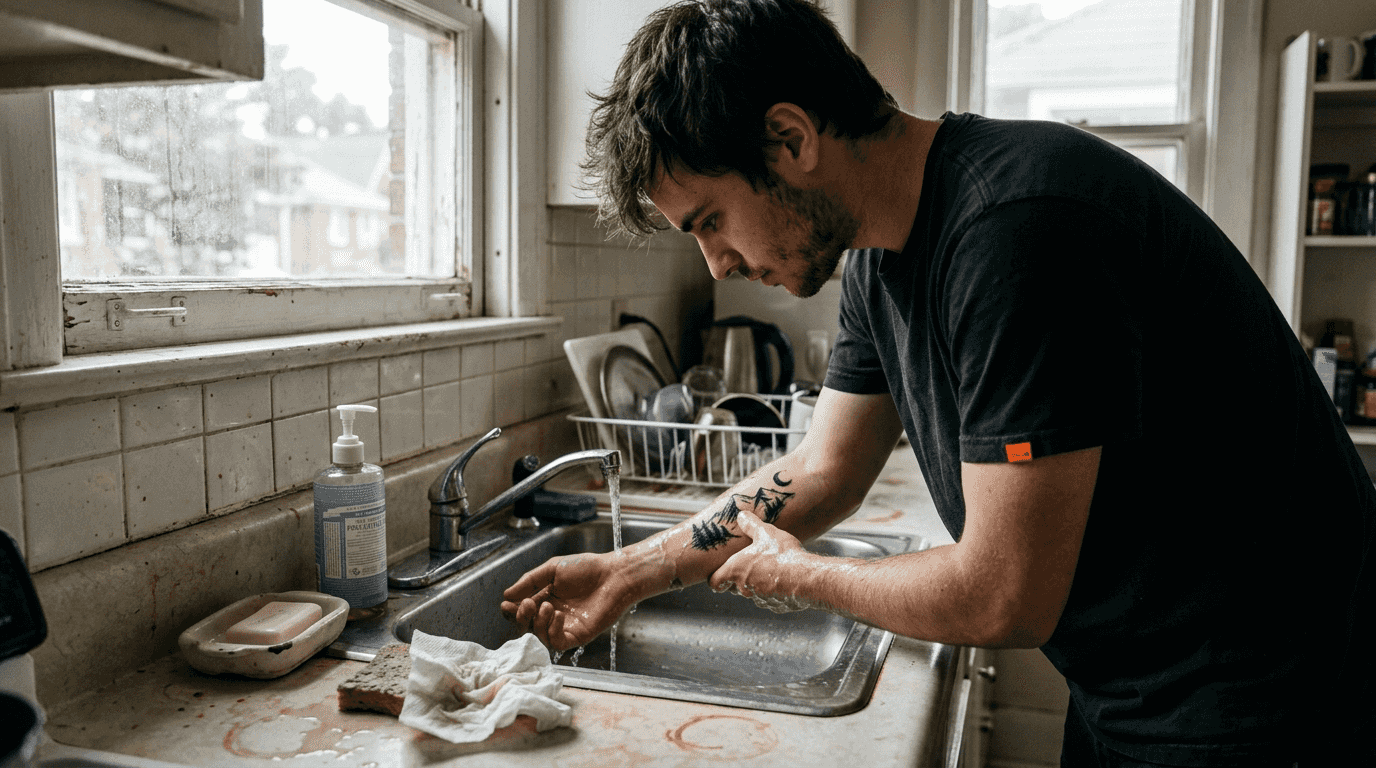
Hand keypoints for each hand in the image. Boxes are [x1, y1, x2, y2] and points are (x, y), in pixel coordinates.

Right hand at [500, 552, 636, 650]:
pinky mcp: (578, 636)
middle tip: (527, 604)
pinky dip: (553, 631)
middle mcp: (552, 615)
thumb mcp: (552, 569)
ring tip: (547, 606)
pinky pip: (557, 642)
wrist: (614, 574)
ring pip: (539, 637)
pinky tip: (558, 615)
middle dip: (521, 618)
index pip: (521, 611)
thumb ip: (530, 581)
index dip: (511, 611)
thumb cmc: (587, 568)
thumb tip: (507, 595)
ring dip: (537, 623)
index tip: (506, 604)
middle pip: (526, 627)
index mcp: (545, 598)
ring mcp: (565, 627)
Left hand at [709, 510, 819, 612]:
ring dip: (758, 584)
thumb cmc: (781, 555)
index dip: (716, 577)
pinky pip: (771, 599)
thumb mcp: (766, 533)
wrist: (805, 579)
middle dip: (740, 577)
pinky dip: (774, 592)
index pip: (714, 582)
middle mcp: (743, 588)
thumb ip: (751, 525)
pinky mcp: (776, 606)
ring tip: (772, 569)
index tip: (721, 571)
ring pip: (752, 593)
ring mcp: (759, 600)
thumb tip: (741, 515)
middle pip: (734, 587)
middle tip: (751, 564)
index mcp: (735, 571)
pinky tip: (786, 579)